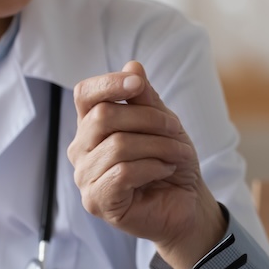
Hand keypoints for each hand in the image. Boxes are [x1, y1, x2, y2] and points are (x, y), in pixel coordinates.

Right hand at [70, 61, 225, 268]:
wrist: (187, 203)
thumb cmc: (170, 161)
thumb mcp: (163, 123)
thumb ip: (144, 98)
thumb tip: (132, 65)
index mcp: (91, 125)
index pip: (85, 94)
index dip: (109, 83)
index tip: (138, 83)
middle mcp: (81, 149)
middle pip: (103, 116)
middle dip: (148, 118)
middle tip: (175, 129)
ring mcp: (85, 177)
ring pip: (118, 145)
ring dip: (158, 146)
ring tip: (179, 154)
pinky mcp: (97, 201)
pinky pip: (122, 172)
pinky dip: (152, 167)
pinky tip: (165, 170)